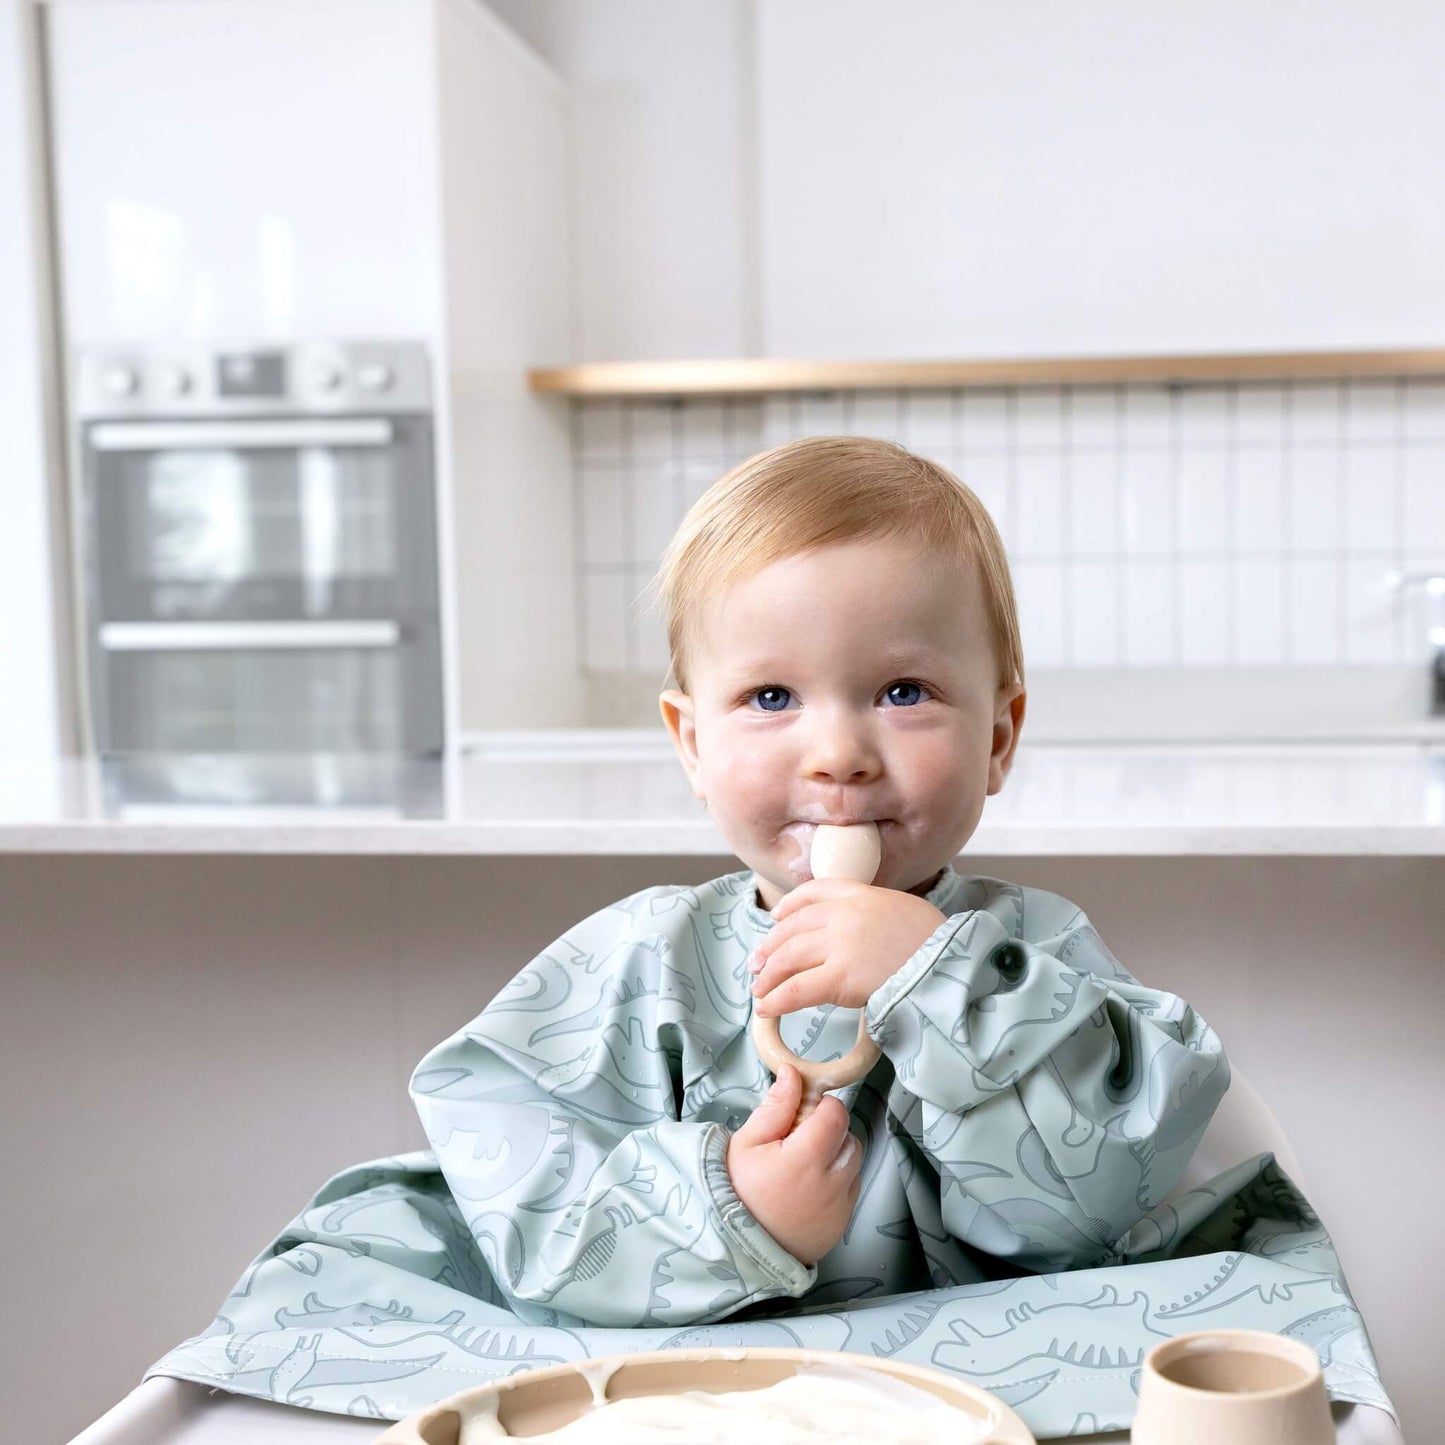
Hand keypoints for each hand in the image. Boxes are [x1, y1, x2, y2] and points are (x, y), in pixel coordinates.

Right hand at [726, 1064, 861, 1264]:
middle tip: (798, 1141)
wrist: (740, 1248)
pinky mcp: (843, 1222)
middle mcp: (831, 1182)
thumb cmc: (739, 1192)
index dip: (822, 1107)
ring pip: (854, 1161)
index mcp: (806, 1158)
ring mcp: (840, 1205)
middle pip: (849, 1136)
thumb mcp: (746, 1143)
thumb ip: (776, 1106)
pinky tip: (809, 1187)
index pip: (836, 1114)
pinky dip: (837, 1181)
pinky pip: (851, 1188)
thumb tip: (793, 1074)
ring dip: (836, 1155)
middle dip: (829, 1130)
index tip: (803, 1114)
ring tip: (804, 1165)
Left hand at [748, 880, 946, 1016]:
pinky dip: (776, 1000)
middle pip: (792, 929)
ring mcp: (839, 944)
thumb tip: (855, 932)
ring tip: (759, 990)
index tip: (776, 919)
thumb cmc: (934, 943)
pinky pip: (796, 989)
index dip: (789, 907)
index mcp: (859, 893)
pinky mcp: (839, 977)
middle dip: (770, 948)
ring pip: (788, 958)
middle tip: (757, 964)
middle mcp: (843, 914)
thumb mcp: (902, 909)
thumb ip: (873, 914)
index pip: (813, 892)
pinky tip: (767, 1009)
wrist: (949, 965)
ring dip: (768, 976)